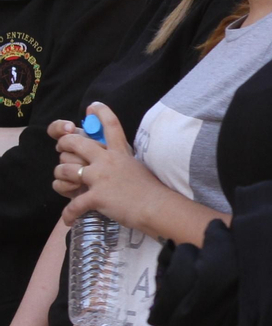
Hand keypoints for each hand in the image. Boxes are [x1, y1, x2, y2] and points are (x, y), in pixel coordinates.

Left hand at [55, 105, 158, 226]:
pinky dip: (68, 214)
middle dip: (63, 144)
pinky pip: (72, 204)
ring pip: (64, 170)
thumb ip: (122, 162)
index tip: (92, 107)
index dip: (100, 112)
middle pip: (75, 142)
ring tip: (65, 187)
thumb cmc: (152, 191)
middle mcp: (107, 161)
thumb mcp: (137, 167)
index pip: (111, 125)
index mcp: (120, 153)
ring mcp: (100, 177)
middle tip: (62, 150)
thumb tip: (114, 163)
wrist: (157, 207)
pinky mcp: (96, 196)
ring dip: (60, 179)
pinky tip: (69, 219)